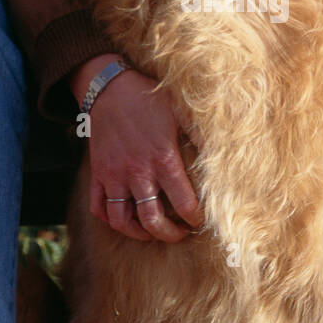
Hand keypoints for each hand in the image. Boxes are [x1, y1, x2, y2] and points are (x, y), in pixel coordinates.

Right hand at [70, 55, 203, 242]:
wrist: (109, 88)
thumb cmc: (149, 99)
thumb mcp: (180, 111)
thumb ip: (201, 134)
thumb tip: (224, 154)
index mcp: (163, 158)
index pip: (183, 203)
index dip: (195, 218)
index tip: (200, 219)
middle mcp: (137, 172)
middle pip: (152, 220)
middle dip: (170, 234)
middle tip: (180, 232)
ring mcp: (114, 175)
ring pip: (122, 221)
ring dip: (139, 233)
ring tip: (153, 230)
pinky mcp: (98, 174)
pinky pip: (98, 208)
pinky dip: (110, 220)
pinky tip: (127, 217)